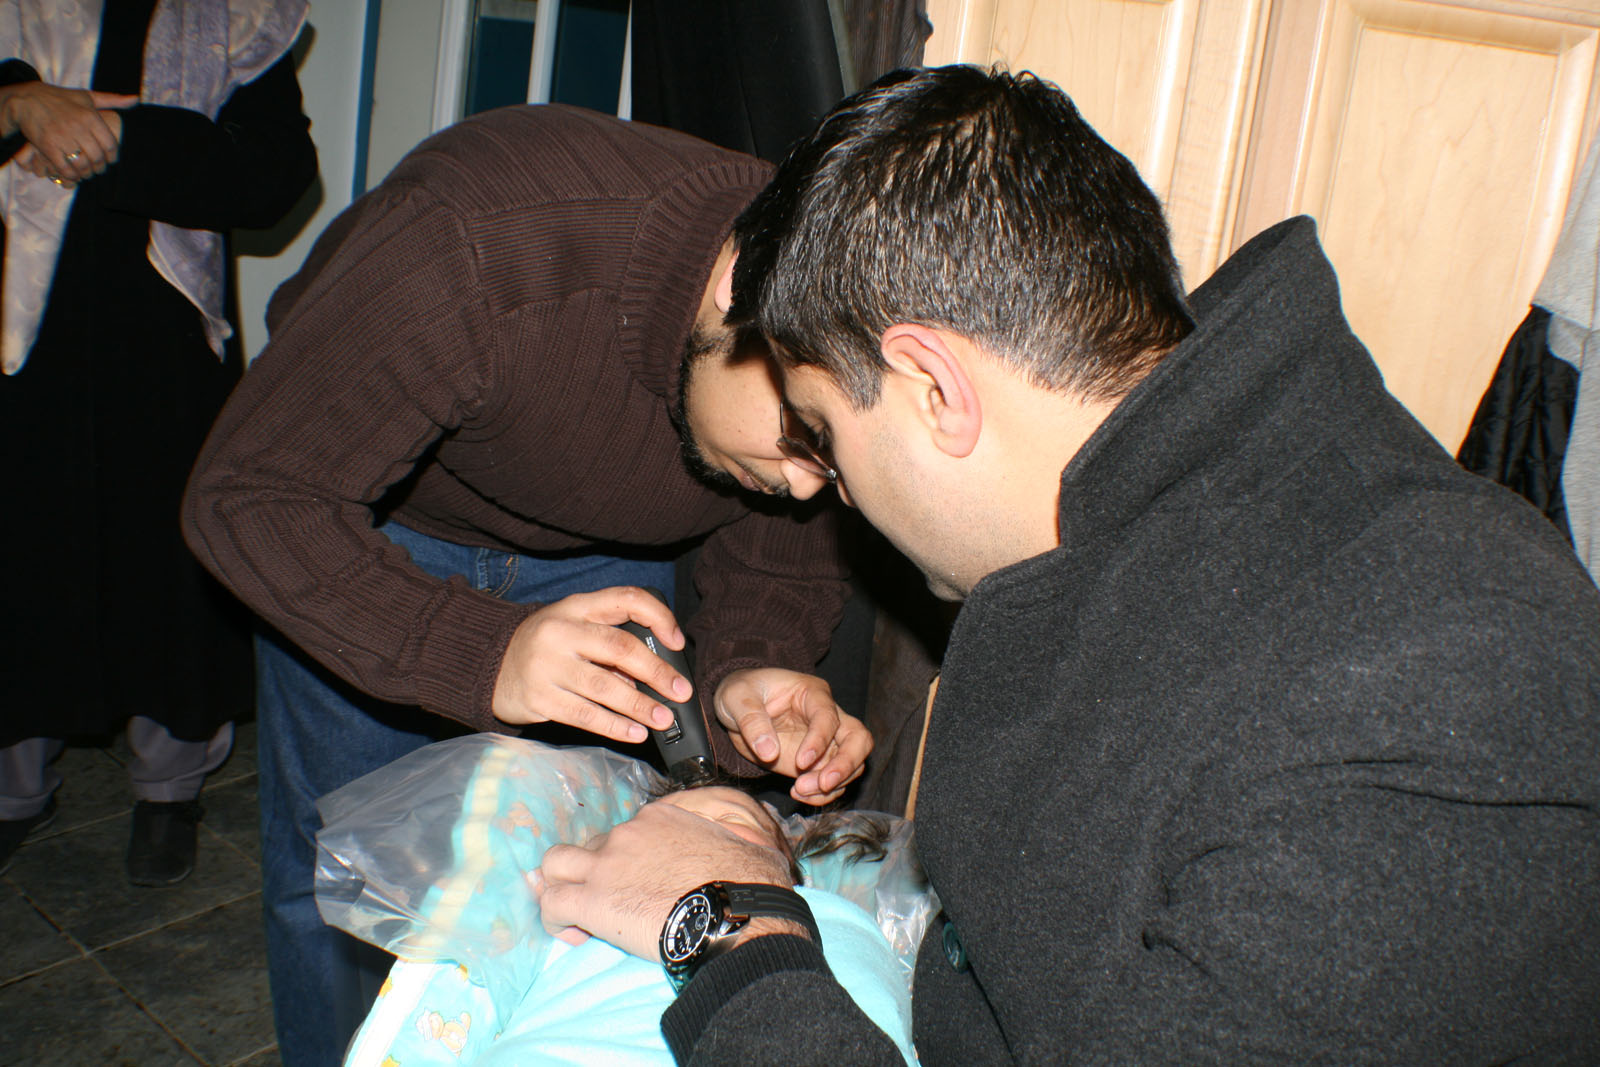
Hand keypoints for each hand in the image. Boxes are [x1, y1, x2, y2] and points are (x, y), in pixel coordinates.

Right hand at [0, 83, 135, 182]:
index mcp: (90, 116)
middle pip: (97, 157)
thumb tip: (136, 99)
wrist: (26, 99)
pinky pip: (64, 167)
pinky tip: (73, 174)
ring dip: (87, 173)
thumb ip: (112, 100)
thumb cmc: (60, 98)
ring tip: (87, 173)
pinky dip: (71, 175)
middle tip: (98, 169)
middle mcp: (78, 127)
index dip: (113, 157)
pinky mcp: (47, 146)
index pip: (110, 145)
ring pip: (82, 164)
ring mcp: (61, 137)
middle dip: (100, 167)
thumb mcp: (87, 96)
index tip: (110, 160)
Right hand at [491, 586, 692, 742]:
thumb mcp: (574, 629)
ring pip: (605, 687)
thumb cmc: (546, 647)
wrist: (490, 665)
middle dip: (657, 672)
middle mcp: (561, 631)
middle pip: (619, 647)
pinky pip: (585, 715)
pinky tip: (635, 733)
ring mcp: (547, 665)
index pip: (626, 599)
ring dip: (640, 706)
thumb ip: (609, 643)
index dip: (658, 617)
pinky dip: (615, 726)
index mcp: (577, 606)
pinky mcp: (539, 697)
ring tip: (663, 719)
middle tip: (680, 691)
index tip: (677, 642)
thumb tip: (652, 677)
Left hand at [536, 798, 792, 958]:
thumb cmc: (748, 883)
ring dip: (559, 886)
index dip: (623, 861)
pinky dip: (556, 920)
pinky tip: (573, 934)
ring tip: (573, 913)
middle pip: (589, 847)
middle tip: (603, 901)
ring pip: (554, 864)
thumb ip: (729, 839)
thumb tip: (749, 848)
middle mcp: (628, 832)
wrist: (733, 914)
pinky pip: (552, 904)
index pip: (624, 832)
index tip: (634, 885)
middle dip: (590, 872)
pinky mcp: (591, 899)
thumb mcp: (743, 845)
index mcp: (660, 817)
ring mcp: (606, 864)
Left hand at [714, 668, 871, 804]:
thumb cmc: (741, 693)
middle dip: (846, 764)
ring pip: (853, 764)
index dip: (819, 741)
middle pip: (859, 738)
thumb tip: (769, 752)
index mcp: (812, 693)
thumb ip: (751, 721)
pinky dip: (822, 794)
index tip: (800, 763)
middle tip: (823, 784)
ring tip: (800, 790)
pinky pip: (834, 782)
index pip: (829, 717)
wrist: (737, 709)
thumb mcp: (736, 697)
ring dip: (832, 784)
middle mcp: (828, 716)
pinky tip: (799, 794)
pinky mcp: (818, 762)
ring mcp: (826, 741)